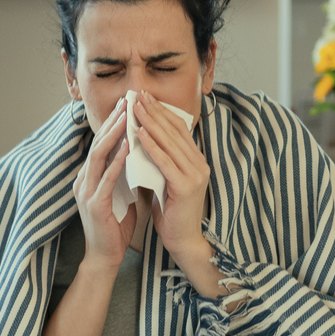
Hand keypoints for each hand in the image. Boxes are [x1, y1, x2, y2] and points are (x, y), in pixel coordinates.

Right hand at [75, 97, 134, 271]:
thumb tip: (137, 154)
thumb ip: (123, 175)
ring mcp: (86, 192)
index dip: (112, 124)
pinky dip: (116, 161)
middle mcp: (84, 181)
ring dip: (112, 135)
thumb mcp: (120, 194)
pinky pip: (106, 178)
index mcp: (90, 178)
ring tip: (126, 118)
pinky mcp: (94, 205)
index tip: (127, 106)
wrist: (105, 257)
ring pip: (97, 156)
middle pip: (97, 144)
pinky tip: (127, 148)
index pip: (101, 144)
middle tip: (126, 102)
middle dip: (112, 122)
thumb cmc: (115, 226)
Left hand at [130, 92, 221, 296]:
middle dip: (154, 111)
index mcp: (196, 161)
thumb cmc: (171, 212)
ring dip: (151, 122)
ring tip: (135, 108)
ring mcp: (195, 174)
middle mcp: (199, 164)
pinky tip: (139, 133)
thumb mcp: (165, 179)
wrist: (183, 240)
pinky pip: (165, 161)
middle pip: (175, 131)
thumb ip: (161, 161)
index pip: (178, 129)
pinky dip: (152, 145)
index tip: (145, 97)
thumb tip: (142, 138)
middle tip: (138, 95)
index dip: (162, 111)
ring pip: (170, 142)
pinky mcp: (186, 186)